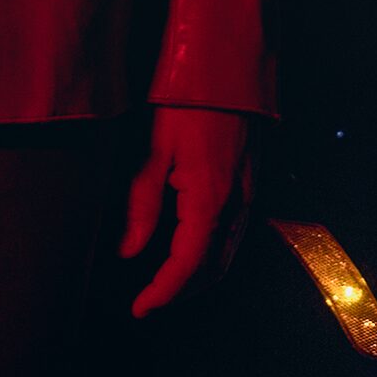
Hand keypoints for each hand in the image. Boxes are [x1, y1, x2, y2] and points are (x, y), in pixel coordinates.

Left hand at [120, 104, 254, 317]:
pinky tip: (186, 248)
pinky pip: (233, 233)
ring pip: (226, 253)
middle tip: (145, 303)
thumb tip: (128, 252)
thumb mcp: (154, 150)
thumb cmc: (186, 101)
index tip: (139, 309)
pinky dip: (209, 254)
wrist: (229, 66)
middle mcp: (236, 202)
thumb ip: (142, 205)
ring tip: (162, 284)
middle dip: (180, 292)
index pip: (187, 264)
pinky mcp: (248, 182)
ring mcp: (247, 193)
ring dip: (196, 276)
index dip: (162, 292)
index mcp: (210, 198)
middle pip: (212, 268)